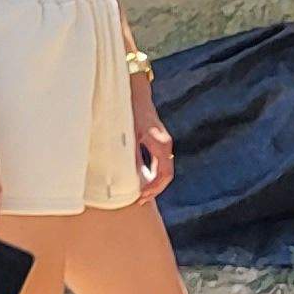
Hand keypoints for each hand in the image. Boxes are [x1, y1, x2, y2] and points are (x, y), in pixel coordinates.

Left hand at [130, 80, 175, 196]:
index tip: (141, 196)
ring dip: (153, 182)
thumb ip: (130, 156)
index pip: (164, 174)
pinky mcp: (159, 141)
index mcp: (160, 144)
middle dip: (154, 189)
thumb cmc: (129, 112)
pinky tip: (141, 179)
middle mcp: (165, 144)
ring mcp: (164, 142)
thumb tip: (127, 178)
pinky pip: (160, 162)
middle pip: (166, 174)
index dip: (154, 188)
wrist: (135, 94)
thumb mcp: (127, 136)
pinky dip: (152, 173)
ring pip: (164, 169)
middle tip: (139, 200)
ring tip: (140, 193)